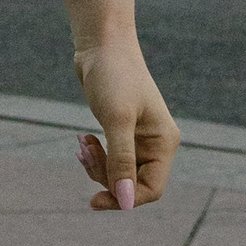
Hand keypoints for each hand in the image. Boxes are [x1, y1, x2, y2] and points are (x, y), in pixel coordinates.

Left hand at [73, 40, 178, 212]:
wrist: (101, 44)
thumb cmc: (113, 76)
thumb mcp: (116, 120)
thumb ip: (121, 162)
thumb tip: (125, 202)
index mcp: (164, 142)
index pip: (152, 189)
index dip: (126, 198)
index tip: (95, 200)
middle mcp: (155, 143)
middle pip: (132, 184)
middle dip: (105, 176)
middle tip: (84, 154)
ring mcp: (139, 139)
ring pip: (117, 173)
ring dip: (96, 165)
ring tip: (82, 143)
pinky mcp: (122, 132)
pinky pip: (109, 159)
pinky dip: (94, 155)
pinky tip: (83, 140)